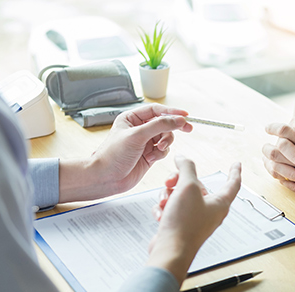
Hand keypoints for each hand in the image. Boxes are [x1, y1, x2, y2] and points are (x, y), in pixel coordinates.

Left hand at [68, 104, 192, 199]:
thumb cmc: (113, 155)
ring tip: (158, 150)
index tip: (185, 116)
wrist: (106, 178)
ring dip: (165, 143)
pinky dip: (161, 154)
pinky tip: (151, 158)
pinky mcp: (149, 155)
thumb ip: (159, 125)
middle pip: (164, 123)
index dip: (171, 112)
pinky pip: (163, 150)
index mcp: (131, 118)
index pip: (156, 110)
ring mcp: (145, 142)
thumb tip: (178, 120)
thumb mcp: (137, 135)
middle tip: (188, 128)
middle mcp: (139, 129)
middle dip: (174, 127)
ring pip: (166, 137)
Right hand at [147, 156, 241, 284]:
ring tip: (164, 203)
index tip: (237, 163)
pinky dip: (164, 208)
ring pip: (181, 196)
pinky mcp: (181, 226)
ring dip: (169, 195)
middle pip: (197, 186)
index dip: (234, 171)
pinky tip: (160, 214)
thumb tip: (182, 158)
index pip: (232, 183)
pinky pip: (173, 208)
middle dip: (180, 180)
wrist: (169, 250)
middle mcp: (210, 211)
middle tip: (170, 181)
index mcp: (219, 203)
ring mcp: (195, 219)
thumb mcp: (187, 187)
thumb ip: (186, 168)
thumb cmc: (184, 224)